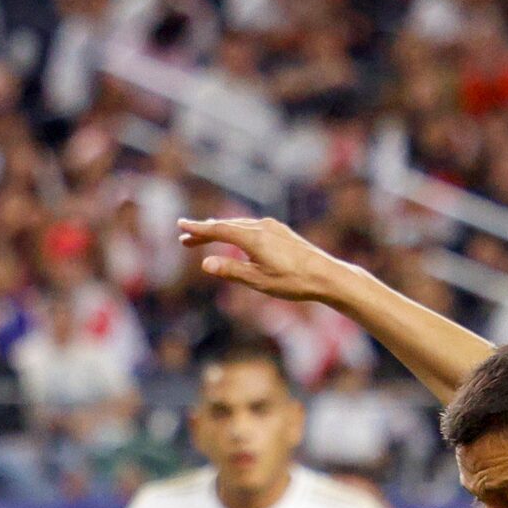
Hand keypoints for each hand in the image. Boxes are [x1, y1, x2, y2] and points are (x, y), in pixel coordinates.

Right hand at [177, 217, 355, 304]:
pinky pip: (252, 228)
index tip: (180, 226)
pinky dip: (237, 231)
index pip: (218, 230)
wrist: (327, 275)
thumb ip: (231, 270)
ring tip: (205, 236)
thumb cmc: (294, 281)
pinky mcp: (281, 232)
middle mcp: (262, 227)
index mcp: (253, 238)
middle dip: (205, 231)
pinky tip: (236, 238)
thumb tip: (206, 263)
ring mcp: (273, 227)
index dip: (198, 229)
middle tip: (185, 238)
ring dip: (221, 230)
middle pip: (226, 226)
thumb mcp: (259, 281)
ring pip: (239, 225)